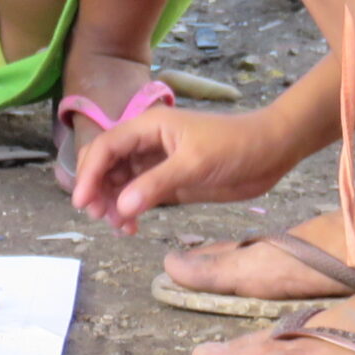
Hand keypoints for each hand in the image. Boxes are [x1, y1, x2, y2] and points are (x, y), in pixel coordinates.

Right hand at [71, 104, 295, 234]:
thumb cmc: (235, 146)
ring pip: (120, 182)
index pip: (106, 147)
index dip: (89, 173)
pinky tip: (131, 227)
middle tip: (99, 217)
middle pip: (107, 163)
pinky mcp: (170, 180)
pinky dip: (130, 210)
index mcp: (148, 126)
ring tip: (119, 227)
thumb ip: (157, 184)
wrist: (272, 151)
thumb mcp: (195, 164)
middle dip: (97, 189)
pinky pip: (139, 194)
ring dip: (113, 203)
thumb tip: (121, 207)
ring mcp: (158, 162)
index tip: (82, 202)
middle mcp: (147, 142)